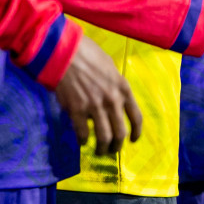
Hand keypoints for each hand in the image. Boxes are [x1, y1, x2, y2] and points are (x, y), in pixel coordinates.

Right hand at [54, 35, 142, 155]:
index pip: (136, 117)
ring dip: (102, 148)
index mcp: (123, 89)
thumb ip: (114, 86)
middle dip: (117, 146)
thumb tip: (113, 99)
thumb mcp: (110, 68)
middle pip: (120, 132)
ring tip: (99, 151)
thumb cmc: (88, 54)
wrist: (66, 52)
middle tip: (112, 150)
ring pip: (104, 137)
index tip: (133, 139)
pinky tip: (82, 142)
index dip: (136, 132)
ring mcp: (95, 107)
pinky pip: (83, 133)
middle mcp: (113, 100)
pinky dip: (83, 141)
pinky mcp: (77, 110)